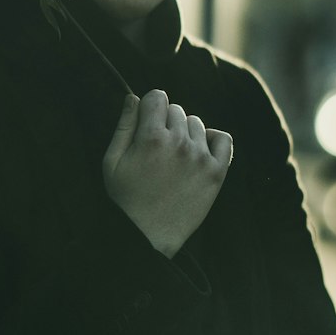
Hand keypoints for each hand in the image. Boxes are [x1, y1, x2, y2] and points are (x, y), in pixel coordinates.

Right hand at [102, 90, 233, 258]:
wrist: (147, 237)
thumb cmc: (125, 199)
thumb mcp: (112, 162)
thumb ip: (123, 126)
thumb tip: (133, 97)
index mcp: (151, 138)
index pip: (157, 97)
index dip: (149, 107)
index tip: (146, 123)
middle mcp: (178, 143)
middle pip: (176, 110)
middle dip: (165, 122)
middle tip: (157, 148)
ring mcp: (200, 157)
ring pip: (197, 124)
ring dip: (185, 133)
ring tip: (174, 157)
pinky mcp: (216, 173)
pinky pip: (223, 140)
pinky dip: (213, 140)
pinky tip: (199, 151)